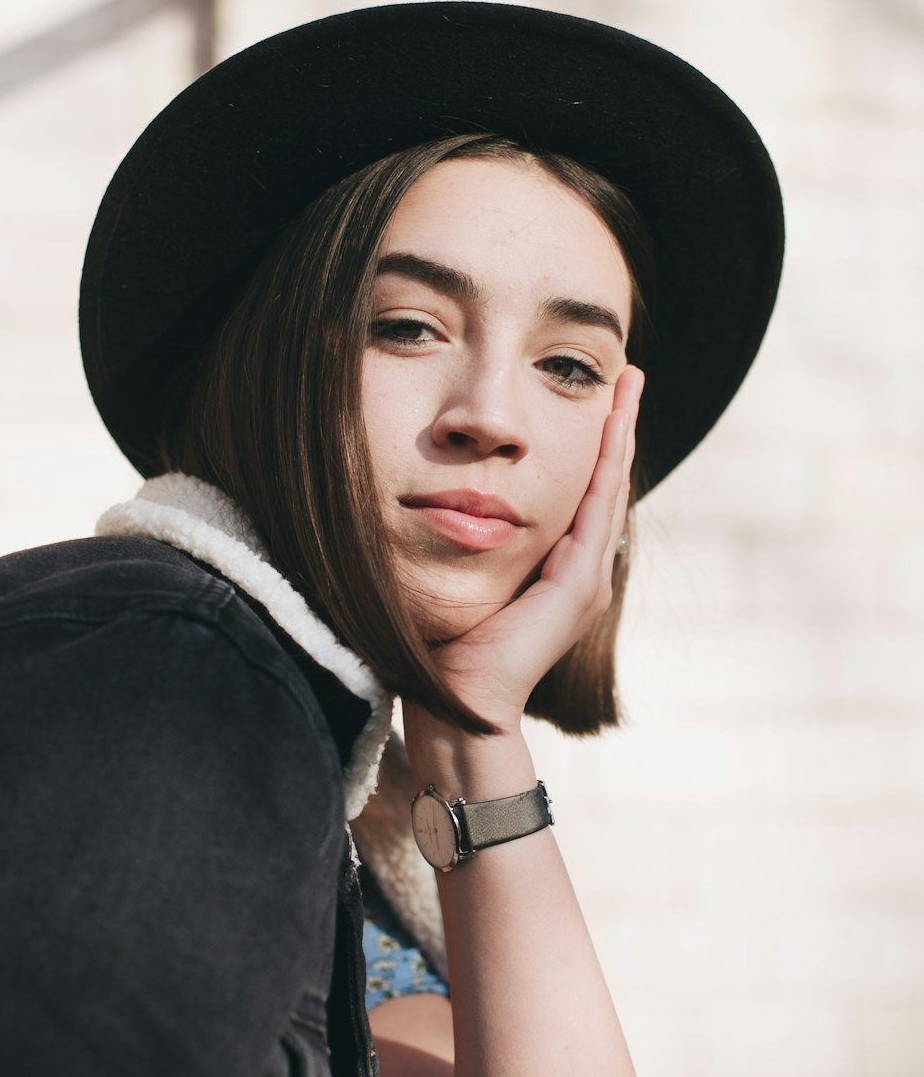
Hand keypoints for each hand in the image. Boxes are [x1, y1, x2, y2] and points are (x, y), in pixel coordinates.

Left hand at [425, 365, 643, 729]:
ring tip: (627, 386)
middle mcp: (583, 571)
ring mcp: (587, 579)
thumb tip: (449, 502)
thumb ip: (474, 543)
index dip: (594, 445)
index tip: (598, 398)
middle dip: (617, 427)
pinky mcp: (579, 586)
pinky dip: (606, 465)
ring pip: (608, 488)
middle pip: (606, 482)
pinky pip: (596, 509)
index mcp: (560, 570)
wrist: (461, 702)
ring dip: (620, 433)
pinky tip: (611, 427)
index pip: (583, 493)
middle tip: (627, 374)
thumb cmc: (449, 648)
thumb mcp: (468, 578)